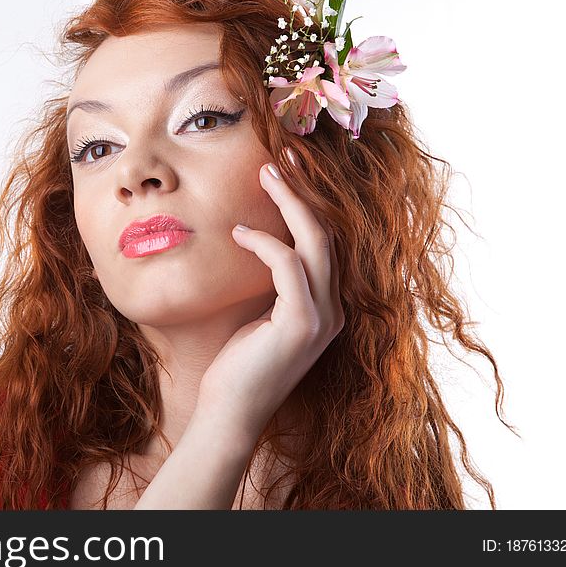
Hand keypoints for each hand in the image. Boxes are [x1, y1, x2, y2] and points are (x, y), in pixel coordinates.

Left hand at [198, 154, 344, 442]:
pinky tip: (239, 233)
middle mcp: (334, 309)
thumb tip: (259, 237)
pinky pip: (288, 266)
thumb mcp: (261, 313)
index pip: (328, 241)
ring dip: (289, 203)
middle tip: (280, 155)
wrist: (231, 410)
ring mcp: (322, 317)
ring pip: (315, 242)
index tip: (288, 170)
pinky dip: (264, 243)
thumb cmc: (239, 363)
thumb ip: (274, 283)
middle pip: (328, 233)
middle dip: (305, 190)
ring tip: (265, 175)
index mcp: (327, 305)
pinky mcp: (301, 324)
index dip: (311, 202)